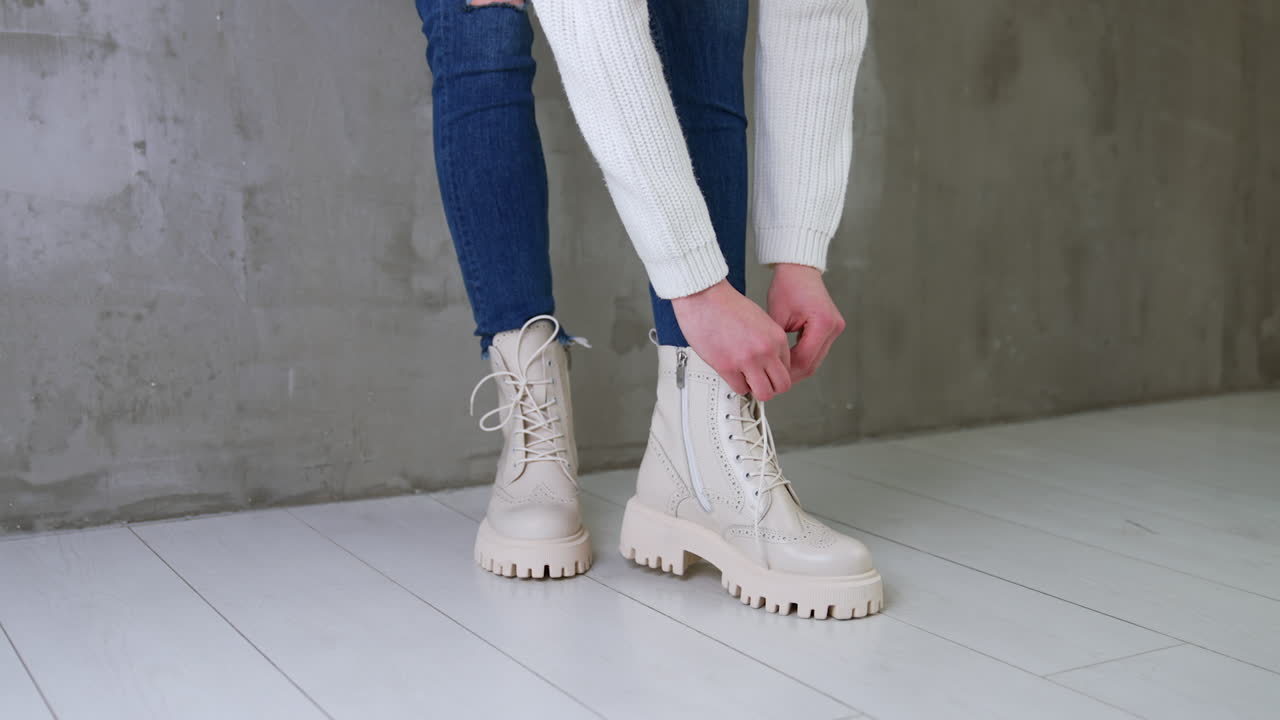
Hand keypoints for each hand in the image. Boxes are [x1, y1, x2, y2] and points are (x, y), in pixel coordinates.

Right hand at [671, 280, 791, 400]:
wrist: (704, 296)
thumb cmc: (726, 304)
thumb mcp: (760, 320)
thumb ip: (767, 341)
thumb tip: (767, 360)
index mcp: (776, 337)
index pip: (788, 368)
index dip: (776, 373)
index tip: (767, 373)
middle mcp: (766, 350)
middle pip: (782, 385)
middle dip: (771, 387)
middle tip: (761, 383)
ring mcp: (748, 360)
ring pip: (764, 393)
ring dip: (755, 390)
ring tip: (747, 382)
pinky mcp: (727, 367)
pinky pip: (740, 389)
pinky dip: (736, 385)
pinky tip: (732, 375)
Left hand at [767, 264, 845, 381]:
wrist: (799, 271)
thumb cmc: (788, 286)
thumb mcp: (777, 316)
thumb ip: (776, 344)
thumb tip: (768, 366)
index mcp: (823, 323)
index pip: (804, 360)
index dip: (787, 372)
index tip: (772, 376)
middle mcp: (833, 327)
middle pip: (812, 364)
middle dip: (792, 374)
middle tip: (774, 380)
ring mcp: (835, 329)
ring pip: (815, 360)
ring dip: (797, 368)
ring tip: (778, 373)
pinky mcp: (831, 329)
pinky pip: (816, 351)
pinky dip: (802, 358)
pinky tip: (787, 362)